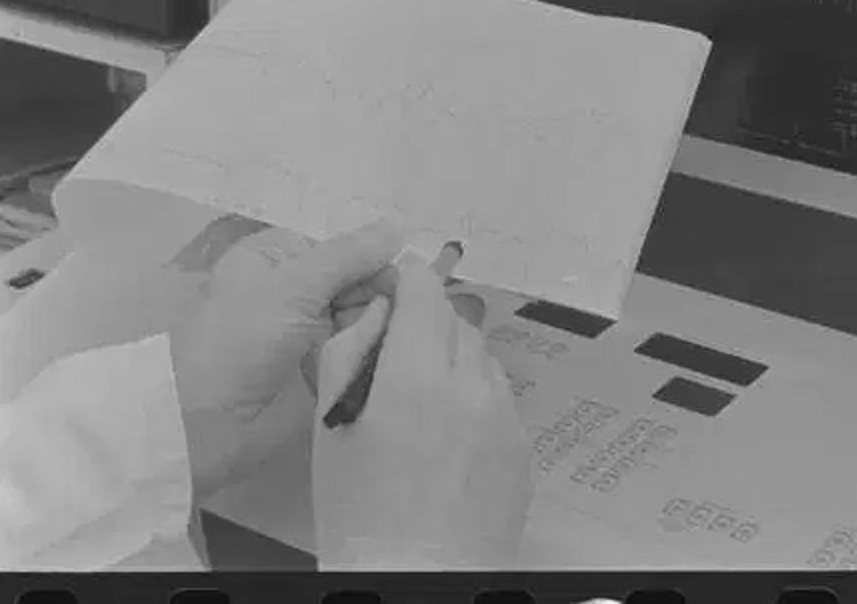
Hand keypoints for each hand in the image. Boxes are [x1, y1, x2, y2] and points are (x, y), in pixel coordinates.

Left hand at [170, 219, 403, 500]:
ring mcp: (302, 332)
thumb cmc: (240, 340)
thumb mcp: (294, 285)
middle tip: (403, 318)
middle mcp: (290, 289)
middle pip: (355, 282)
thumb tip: (401, 223)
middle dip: (379, 298)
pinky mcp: (313, 371)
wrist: (201, 424)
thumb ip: (350, 255)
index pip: (342, 247)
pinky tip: (389, 363)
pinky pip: (354, 353)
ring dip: (378, 330)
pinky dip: (370, 356)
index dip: (373, 262)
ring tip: (398, 344)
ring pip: (360, 319)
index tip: (403, 284)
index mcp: (275, 257)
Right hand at [313, 258, 533, 568]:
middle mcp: (470, 388)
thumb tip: (377, 310)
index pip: (424, 292)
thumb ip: (351, 352)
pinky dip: (477, 400)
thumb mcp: (333, 425)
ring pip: (483, 358)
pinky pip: (501, 399)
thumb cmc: (359, 513)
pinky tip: (449, 436)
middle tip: (400, 354)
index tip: (396, 287)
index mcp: (415, 378)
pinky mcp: (523, 447)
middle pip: (456, 321)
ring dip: (455, 362)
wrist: (417, 578)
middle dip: (428, 325)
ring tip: (424, 404)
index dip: (407, 282)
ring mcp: (504, 418)